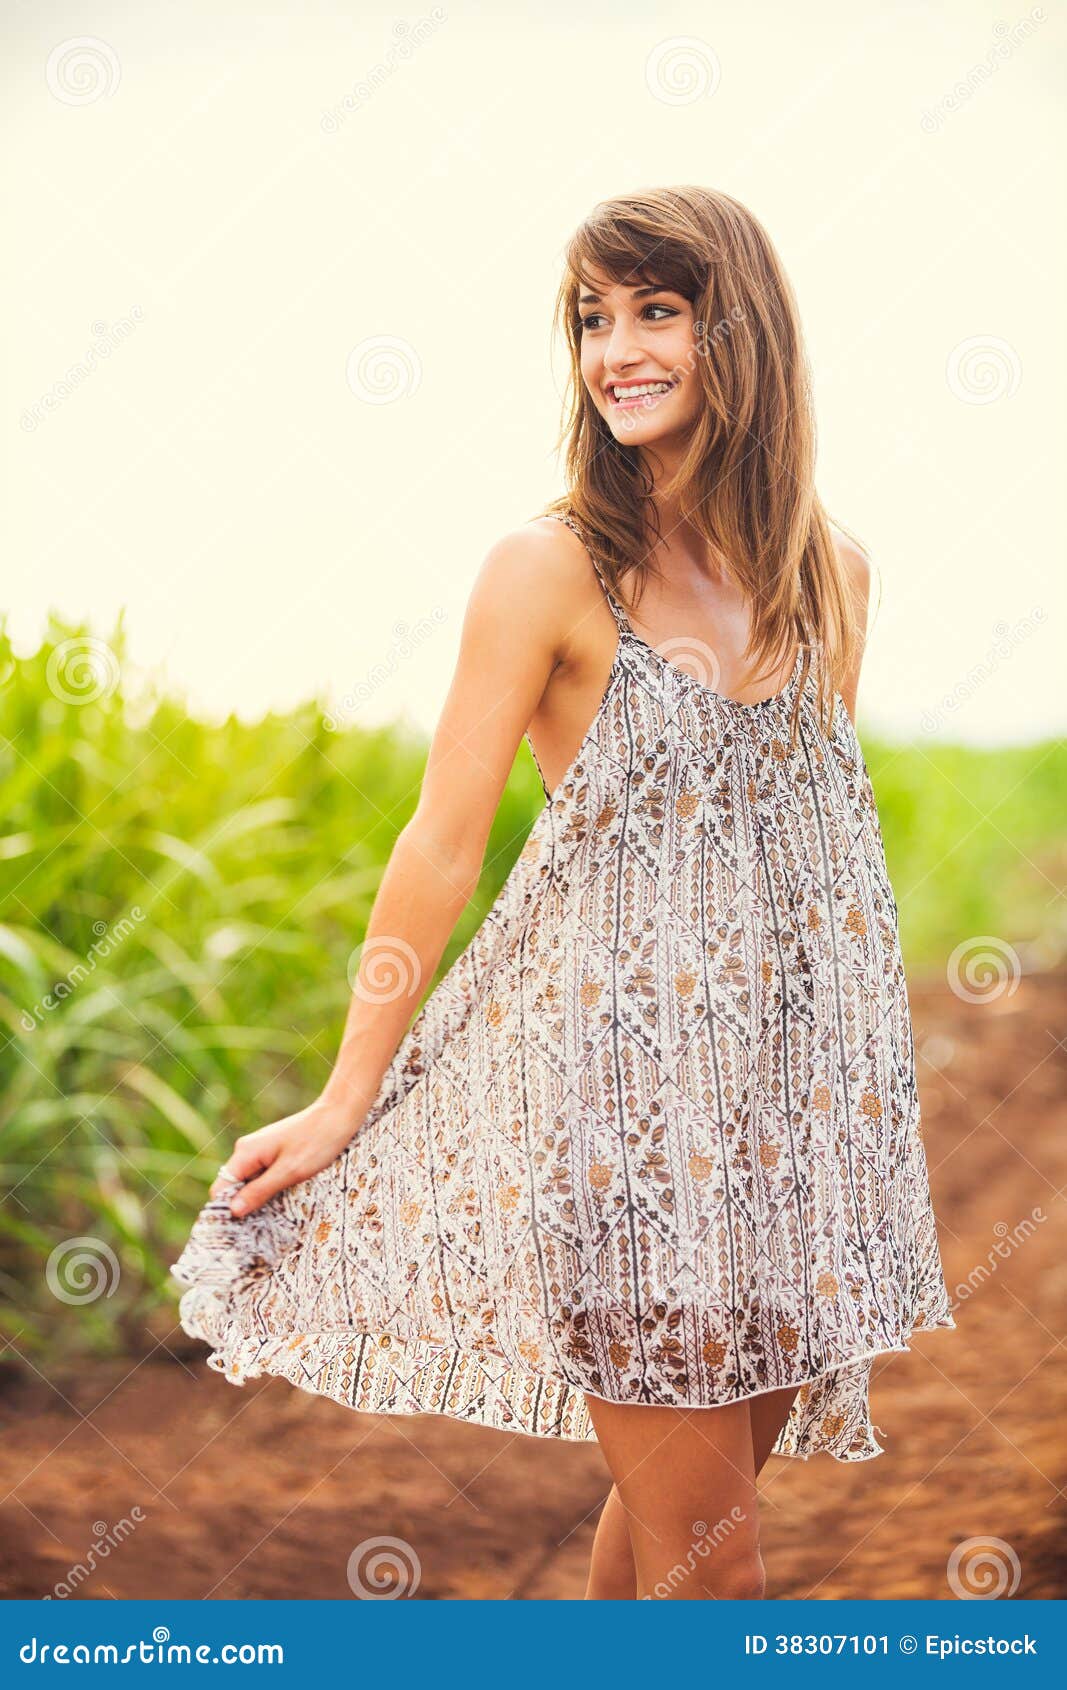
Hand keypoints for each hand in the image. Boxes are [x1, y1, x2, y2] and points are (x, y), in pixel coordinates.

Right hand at [209, 1095, 363, 1216]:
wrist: (337, 1116)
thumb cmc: (316, 1142)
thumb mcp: (289, 1172)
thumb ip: (259, 1191)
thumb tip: (233, 1211)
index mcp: (245, 1153)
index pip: (220, 1188)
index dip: (226, 1209)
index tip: (240, 1229)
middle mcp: (247, 1150)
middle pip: (233, 1186)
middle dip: (244, 1205)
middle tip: (262, 1224)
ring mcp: (260, 1150)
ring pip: (249, 1182)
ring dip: (258, 1197)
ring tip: (276, 1211)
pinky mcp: (272, 1152)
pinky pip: (261, 1175)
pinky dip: (268, 1187)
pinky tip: (283, 1195)